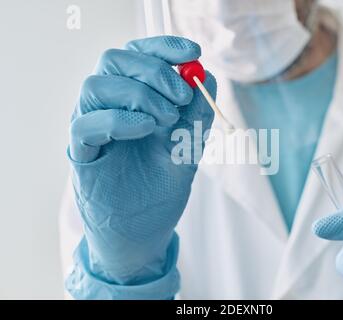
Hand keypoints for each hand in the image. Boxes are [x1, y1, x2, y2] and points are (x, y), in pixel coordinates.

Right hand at [67, 36, 215, 288]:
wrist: (145, 231)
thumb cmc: (162, 186)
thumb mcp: (189, 145)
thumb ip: (197, 113)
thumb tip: (206, 75)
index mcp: (133, 99)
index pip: (139, 54)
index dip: (164, 47)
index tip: (193, 52)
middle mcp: (108, 106)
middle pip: (114, 60)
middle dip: (154, 71)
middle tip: (182, 97)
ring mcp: (91, 127)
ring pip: (96, 85)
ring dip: (139, 95)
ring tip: (166, 120)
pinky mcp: (82, 153)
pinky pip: (85, 123)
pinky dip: (119, 118)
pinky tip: (147, 128)